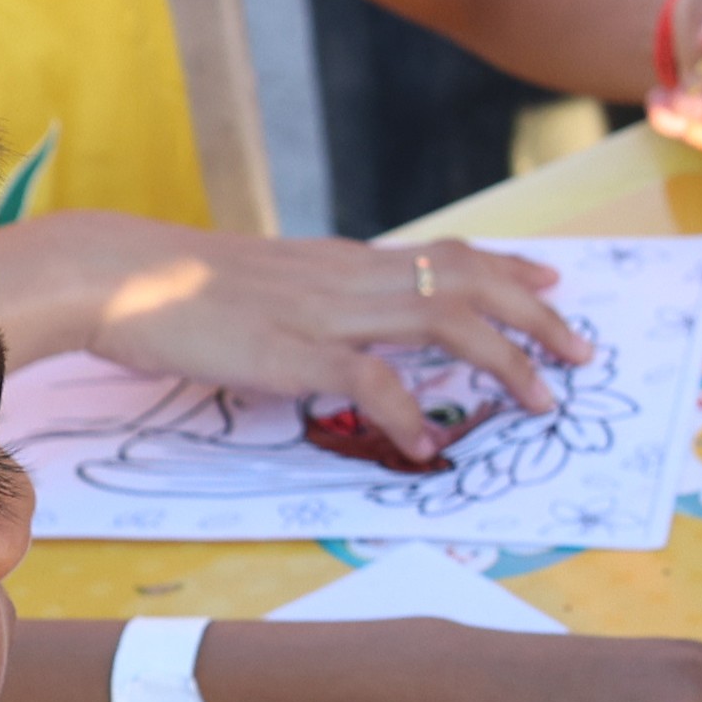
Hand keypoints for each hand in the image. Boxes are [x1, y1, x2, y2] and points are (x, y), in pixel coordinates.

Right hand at [1, 213, 584, 441]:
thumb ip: (317, 302)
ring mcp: (324, 312)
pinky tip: (428, 447)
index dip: (507, 268)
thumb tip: (346, 332)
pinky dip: (407, 414)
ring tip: (542, 400)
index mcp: (343, 262)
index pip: (444, 254)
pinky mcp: (291, 351)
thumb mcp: (268, 286)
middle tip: (582, 354)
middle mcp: (349, 278)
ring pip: (441, 321)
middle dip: (535, 317)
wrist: (119, 274)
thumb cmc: (181, 290)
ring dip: (503, 360)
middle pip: (467, 284)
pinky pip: (367, 379)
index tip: (553, 283)